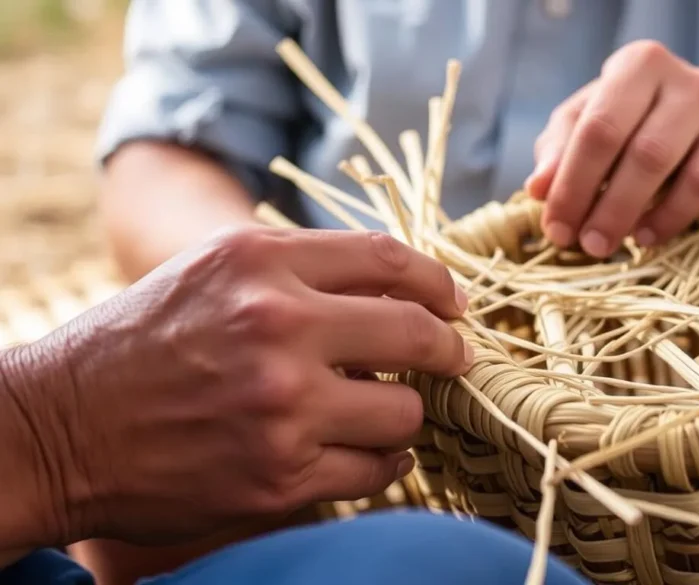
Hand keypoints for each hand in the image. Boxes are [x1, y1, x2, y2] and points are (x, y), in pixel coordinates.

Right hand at [4, 227, 471, 546]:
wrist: (60, 428)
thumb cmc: (144, 342)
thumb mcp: (213, 270)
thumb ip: (303, 268)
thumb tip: (403, 288)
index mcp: (259, 262)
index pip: (388, 260)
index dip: (437, 283)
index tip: (454, 305)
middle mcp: (275, 327)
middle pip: (414, 332)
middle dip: (448, 349)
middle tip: (455, 359)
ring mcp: (280, 407)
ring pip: (404, 412)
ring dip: (404, 413)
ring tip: (381, 411)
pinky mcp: (279, 477)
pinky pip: (377, 471)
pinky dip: (381, 461)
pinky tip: (363, 452)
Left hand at [526, 41, 698, 256]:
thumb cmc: (644, 132)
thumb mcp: (593, 132)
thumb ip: (560, 153)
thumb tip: (538, 188)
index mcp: (634, 66)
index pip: (592, 125)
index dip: (568, 181)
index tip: (554, 227)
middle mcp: (677, 76)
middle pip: (623, 141)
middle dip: (593, 200)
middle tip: (579, 242)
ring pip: (658, 160)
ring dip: (624, 211)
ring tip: (605, 244)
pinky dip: (668, 216)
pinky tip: (646, 237)